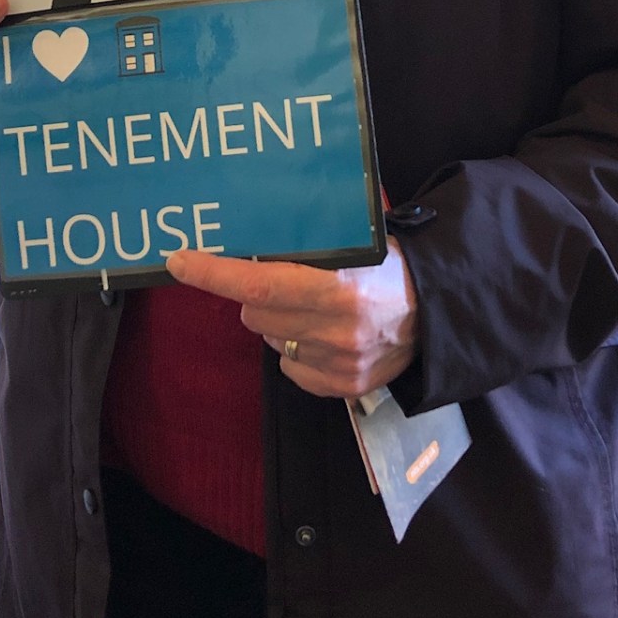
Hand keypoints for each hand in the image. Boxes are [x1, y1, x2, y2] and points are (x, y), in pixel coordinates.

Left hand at [165, 238, 418, 398]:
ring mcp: (339, 362)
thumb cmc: (391, 268)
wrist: (438, 313)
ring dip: (279, 322)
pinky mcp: (343, 387)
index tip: (180, 262)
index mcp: (339, 286)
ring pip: (272, 339)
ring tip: (313, 306)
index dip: (215, 274)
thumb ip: (313, 242)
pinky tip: (323, 333)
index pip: (260, 284)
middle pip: (256, 315)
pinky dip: (297, 350)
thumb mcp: (357, 243)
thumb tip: (255, 231)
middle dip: (255, 296)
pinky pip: (291, 368)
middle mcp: (337, 328)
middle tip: (281, 279)